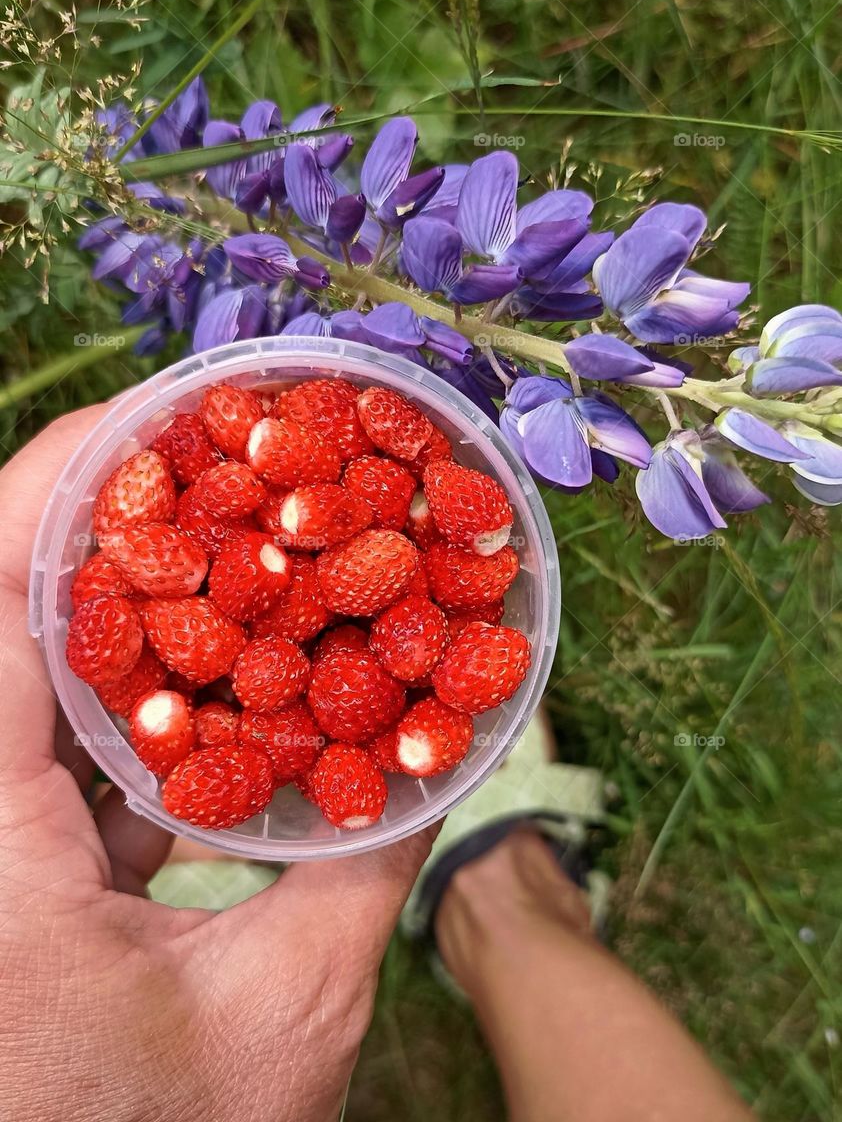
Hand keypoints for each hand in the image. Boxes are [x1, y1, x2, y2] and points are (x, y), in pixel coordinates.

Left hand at [0, 407, 433, 1121]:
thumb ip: (361, 868)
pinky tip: (210, 675)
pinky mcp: (3, 862)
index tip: (165, 412)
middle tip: (219, 454)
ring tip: (230, 539)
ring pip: (28, 669)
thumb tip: (435, 747)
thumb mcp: (283, 1017)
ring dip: (125, 599)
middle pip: (7, 607)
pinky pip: (48, 739)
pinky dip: (126, 690)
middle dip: (110, 516)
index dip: (69, 480)